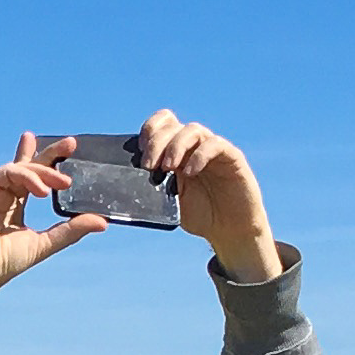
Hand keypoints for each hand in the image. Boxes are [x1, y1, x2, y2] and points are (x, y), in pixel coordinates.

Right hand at [0, 134, 99, 331]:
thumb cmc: (6, 260)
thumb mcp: (47, 241)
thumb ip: (71, 229)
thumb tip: (102, 222)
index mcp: (15, 203)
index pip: (34, 176)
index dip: (49, 162)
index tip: (70, 150)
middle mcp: (3, 193)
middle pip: (28, 165)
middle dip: (50, 153)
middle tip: (71, 143)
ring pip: (21, 168)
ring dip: (43, 172)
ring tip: (62, 183)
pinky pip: (7, 173)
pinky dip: (27, 177)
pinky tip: (41, 190)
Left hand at [118, 110, 282, 282]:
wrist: (229, 230)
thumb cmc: (198, 214)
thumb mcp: (167, 202)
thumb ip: (151, 189)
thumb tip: (122, 185)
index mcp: (176, 151)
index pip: (162, 124)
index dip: (149, 130)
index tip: (139, 151)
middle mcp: (194, 146)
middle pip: (173, 126)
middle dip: (157, 142)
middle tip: (148, 166)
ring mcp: (212, 150)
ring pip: (193, 130)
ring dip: (175, 146)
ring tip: (167, 167)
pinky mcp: (232, 158)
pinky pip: (215, 145)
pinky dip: (200, 155)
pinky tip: (189, 172)